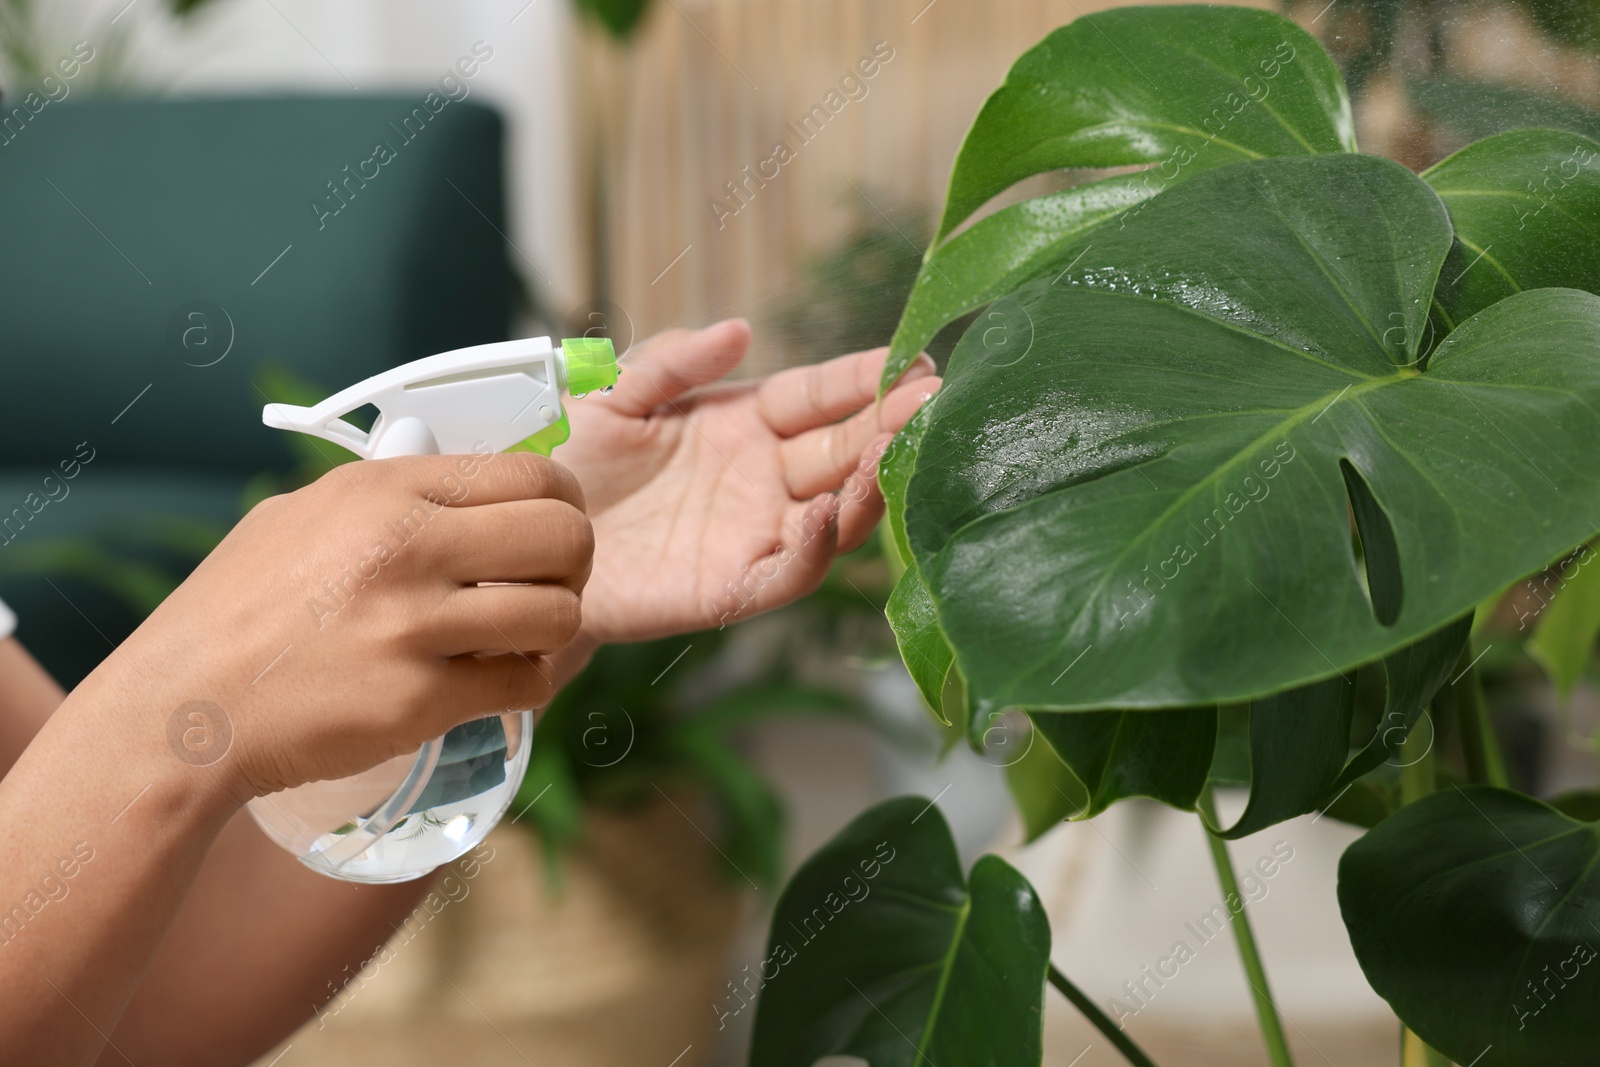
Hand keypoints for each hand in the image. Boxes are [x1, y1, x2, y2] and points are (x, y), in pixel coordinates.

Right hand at [87, 452, 592, 798]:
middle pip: (567, 538)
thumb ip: (390, 496)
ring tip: (519, 639)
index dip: (563, 506)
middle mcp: (408, 548)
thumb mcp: (304, 515)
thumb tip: (469, 484)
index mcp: (386, 491)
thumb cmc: (241, 608)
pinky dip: (525, 686)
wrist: (183, 708)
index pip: (534, 475)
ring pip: (561, 615)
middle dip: (573, 567)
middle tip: (548, 587)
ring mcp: (415, 627)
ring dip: (554, 631)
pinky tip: (493, 682)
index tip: (551, 532)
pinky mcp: (419, 702)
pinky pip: (527, 684)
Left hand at [555, 320, 938, 643]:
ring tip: (891, 453)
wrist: (526, 543)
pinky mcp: (732, 587)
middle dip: (890, 425)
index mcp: (741, 421)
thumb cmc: (567, 464)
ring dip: (869, 486)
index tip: (915, 360)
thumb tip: (738, 329)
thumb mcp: (611, 394)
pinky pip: (789, 572)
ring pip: (836, 512)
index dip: (865, 379)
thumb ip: (669, 362)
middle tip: (931, 402)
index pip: (819, 396)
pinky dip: (815, 549)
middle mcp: (761, 476)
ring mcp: (753, 532)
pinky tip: (827, 515)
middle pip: (842, 451)